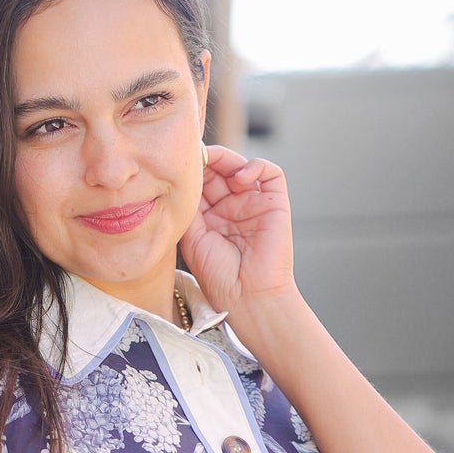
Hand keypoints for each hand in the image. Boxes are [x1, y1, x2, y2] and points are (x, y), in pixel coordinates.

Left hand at [179, 149, 295, 317]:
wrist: (248, 297)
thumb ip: (189, 207)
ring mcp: (254, 204)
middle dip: (207, 161)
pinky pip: (270, 172)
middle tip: (195, 155)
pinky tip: (240, 177)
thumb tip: (183, 179)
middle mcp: (232, 208)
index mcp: (211, 217)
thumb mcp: (193, 239)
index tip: (179, 163)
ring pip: (241, 166)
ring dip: (227, 160)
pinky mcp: (275, 203)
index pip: (202, 183)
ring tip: (215, 164)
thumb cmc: (219, 277)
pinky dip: (256, 165)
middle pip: (220, 170)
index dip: (193, 171)